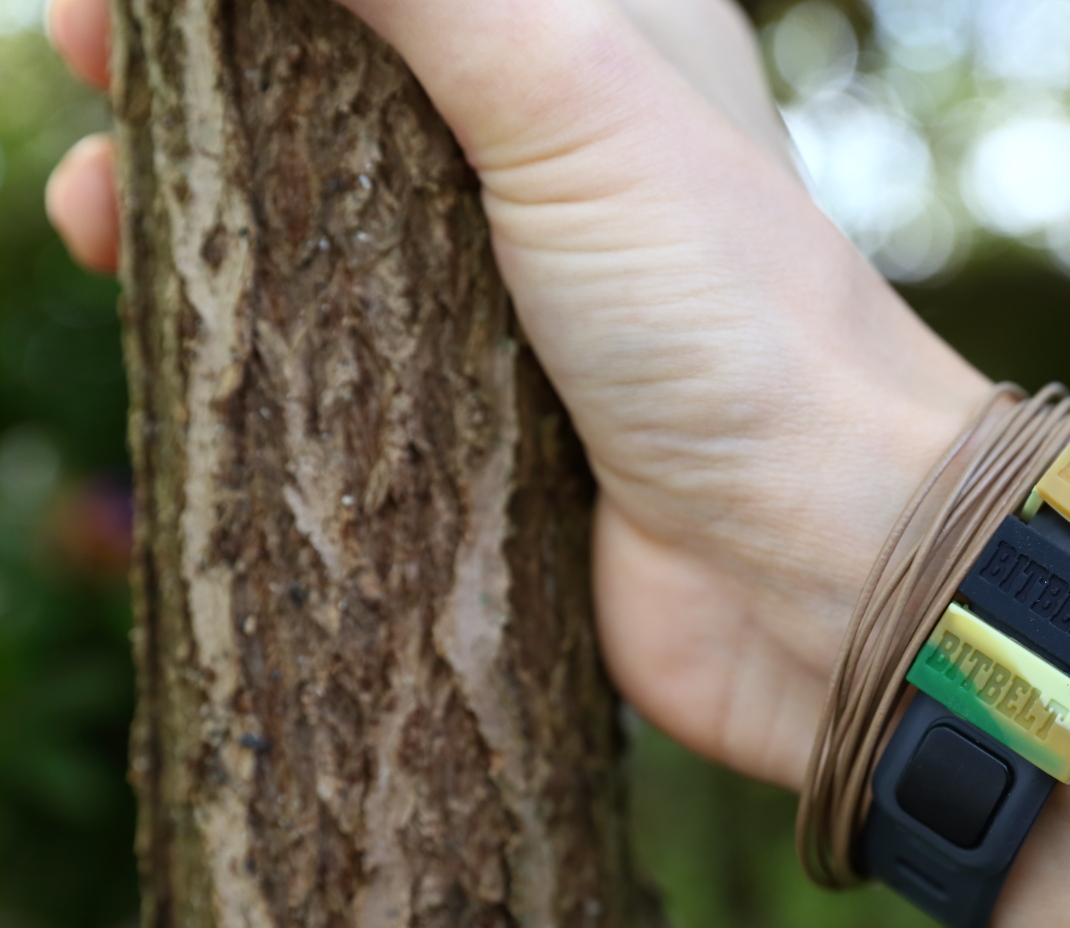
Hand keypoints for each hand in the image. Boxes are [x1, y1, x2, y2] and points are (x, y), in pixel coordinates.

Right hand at [44, 0, 991, 788]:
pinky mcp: (479, 409)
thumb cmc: (732, 319)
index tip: (132, 8)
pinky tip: (176, 330)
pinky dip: (250, 327)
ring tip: (88, 216)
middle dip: (204, 76)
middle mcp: (555, 151)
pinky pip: (338, 348)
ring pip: (320, 212)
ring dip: (197, 202)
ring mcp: (513, 288)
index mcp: (597, 38)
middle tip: (88, 77)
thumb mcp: (577, 92)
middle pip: (339, 80)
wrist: (815, 563)